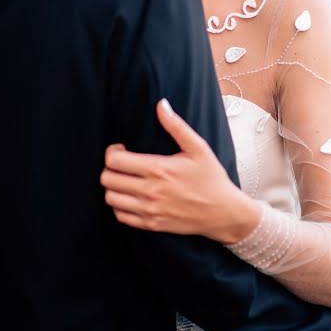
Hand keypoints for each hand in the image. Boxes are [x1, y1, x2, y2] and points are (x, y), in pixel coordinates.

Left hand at [100, 99, 260, 243]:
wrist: (223, 212)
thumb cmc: (212, 178)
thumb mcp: (198, 148)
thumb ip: (176, 126)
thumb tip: (161, 104)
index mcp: (158, 169)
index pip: (115, 160)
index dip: (112, 151)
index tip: (121, 149)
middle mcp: (150, 191)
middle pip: (107, 179)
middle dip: (110, 168)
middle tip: (122, 164)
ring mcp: (149, 210)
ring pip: (110, 198)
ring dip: (113, 187)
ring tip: (125, 180)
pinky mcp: (151, 225)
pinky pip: (121, 216)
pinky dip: (120, 206)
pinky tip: (131, 197)